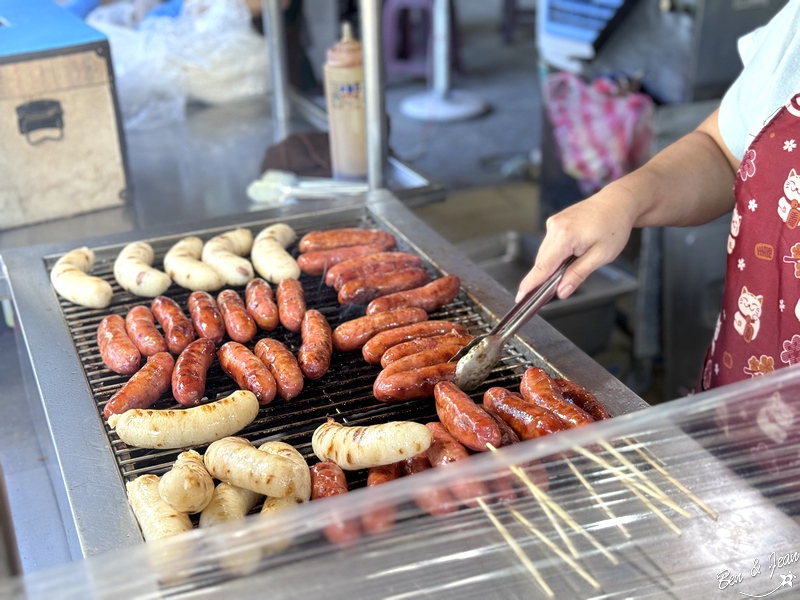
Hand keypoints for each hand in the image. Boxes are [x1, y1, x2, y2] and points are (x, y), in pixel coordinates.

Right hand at [516, 184, 637, 301]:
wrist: (618, 201)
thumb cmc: (614, 226)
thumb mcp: (601, 256)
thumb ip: (578, 274)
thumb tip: (561, 291)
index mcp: (564, 235)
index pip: (543, 266)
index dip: (531, 284)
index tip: (520, 297)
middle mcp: (554, 227)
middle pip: (542, 261)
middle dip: (544, 279)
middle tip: (550, 294)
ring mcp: (553, 223)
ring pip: (545, 254)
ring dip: (552, 266)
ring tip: (570, 271)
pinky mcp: (556, 222)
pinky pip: (550, 245)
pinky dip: (556, 255)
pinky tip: (571, 257)